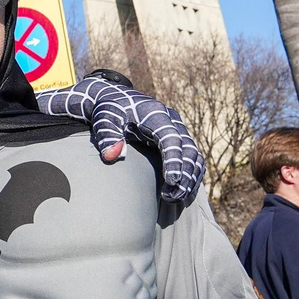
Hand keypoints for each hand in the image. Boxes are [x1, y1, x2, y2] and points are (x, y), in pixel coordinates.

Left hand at [40, 75, 204, 203]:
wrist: (114, 100)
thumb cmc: (108, 111)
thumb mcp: (103, 120)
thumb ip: (107, 136)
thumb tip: (112, 156)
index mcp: (155, 113)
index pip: (171, 138)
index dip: (174, 160)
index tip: (172, 181)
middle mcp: (172, 120)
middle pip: (188, 149)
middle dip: (185, 175)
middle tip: (171, 197)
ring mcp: (178, 129)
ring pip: (194, 155)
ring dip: (190, 178)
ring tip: (175, 198)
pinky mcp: (178, 138)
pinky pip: (192, 158)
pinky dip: (191, 175)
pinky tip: (182, 192)